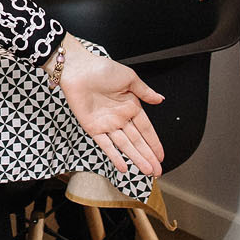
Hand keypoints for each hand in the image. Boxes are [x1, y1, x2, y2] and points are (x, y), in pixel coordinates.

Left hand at [58, 40, 165, 176]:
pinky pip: (106, 145)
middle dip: (148, 156)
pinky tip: (123, 167)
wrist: (78, 69)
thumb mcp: (129, 79)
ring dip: (136, 159)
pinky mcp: (93, 128)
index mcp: (130, 106)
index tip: (161, 155)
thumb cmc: (102, 69)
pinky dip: (114, 156)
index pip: (146, 129)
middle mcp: (120, 117)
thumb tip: (160, 99)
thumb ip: (145, 92)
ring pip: (125, 146)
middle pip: (137, 141)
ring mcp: (107, 124)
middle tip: (157, 170)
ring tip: (147, 171)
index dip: (154, 143)